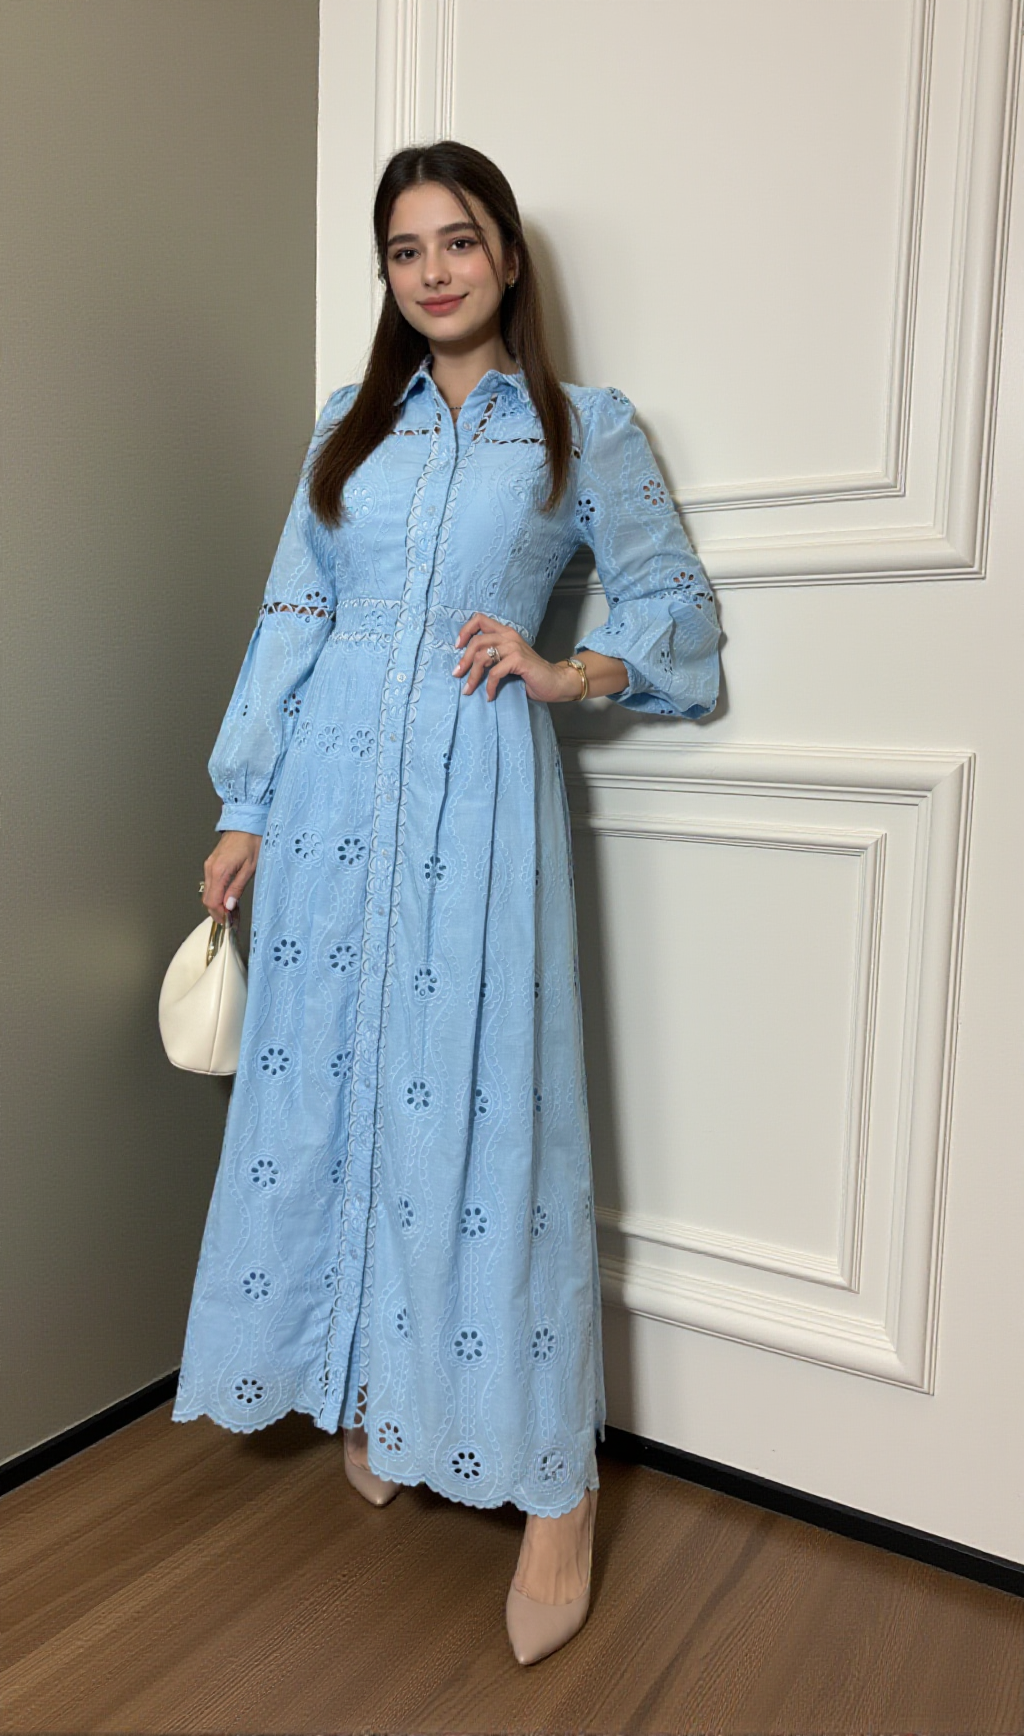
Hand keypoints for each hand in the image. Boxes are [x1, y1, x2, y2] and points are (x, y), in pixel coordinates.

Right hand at [201, 831, 261, 923]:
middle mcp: (210, 868)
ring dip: (218, 904)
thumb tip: (230, 905)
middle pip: (207, 900)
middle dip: (218, 912)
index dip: (220, 915)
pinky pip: (210, 884)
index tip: (230, 922)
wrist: (247, 822)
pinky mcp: (212, 863)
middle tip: (232, 919)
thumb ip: (238, 888)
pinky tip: (229, 897)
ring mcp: (209, 865)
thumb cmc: (252, 840)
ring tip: (233, 910)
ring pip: (208, 893)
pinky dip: (217, 894)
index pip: (212, 902)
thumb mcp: (251, 868)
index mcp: (219, 871)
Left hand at [453, 614, 582, 704]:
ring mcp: (514, 647)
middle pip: (476, 641)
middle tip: (457, 675)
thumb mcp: (507, 661)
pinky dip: (489, 686)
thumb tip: (466, 666)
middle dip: (463, 660)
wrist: (555, 682)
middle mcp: (508, 636)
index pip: (479, 620)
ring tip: (469, 690)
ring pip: (482, 657)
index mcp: (505, 633)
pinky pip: (494, 672)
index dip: (465, 631)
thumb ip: (492, 657)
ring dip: (473, 676)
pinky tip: (490, 696)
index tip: (458, 646)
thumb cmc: (530, 675)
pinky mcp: (518, 660)